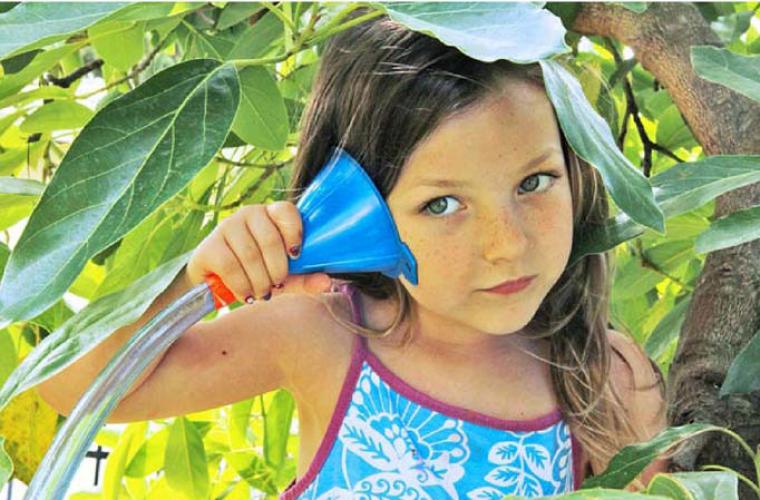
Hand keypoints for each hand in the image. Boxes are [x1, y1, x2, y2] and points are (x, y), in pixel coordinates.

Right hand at [186, 201, 331, 304]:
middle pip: (270, 239)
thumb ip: (305, 278)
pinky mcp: (209, 245)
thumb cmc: (255, 273)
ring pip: (251, 255)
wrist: (214, 283)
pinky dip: (242, 286)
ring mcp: (227, 227)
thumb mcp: (283, 277)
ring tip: (261, 293)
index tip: (296, 256)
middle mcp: (248, 214)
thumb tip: (326, 282)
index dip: (294, 232)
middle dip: (277, 270)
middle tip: (276, 286)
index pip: (286, 210)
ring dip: (260, 282)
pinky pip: (230, 266)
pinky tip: (246, 295)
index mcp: (271, 215)